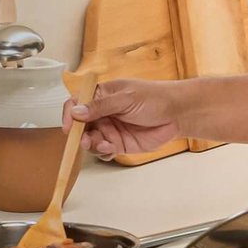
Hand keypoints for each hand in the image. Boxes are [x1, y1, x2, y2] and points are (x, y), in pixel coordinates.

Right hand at [66, 77, 187, 157]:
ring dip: (92, 145)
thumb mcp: (126, 98)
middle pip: (80, 125)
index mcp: (101, 95)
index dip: (70, 114)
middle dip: (80, 135)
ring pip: (90, 140)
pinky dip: (103, 152)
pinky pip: (103, 150)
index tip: (70, 127)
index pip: (76, 103)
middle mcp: (102, 113)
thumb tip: (76, 111)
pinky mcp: (118, 143)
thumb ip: (101, 106)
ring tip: (104, 144)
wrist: (177, 114)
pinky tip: (111, 148)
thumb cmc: (155, 98)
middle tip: (86, 140)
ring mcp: (109, 128)